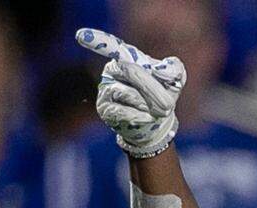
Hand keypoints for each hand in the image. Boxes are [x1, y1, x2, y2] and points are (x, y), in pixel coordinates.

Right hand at [76, 28, 186, 157]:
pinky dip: (139, 115)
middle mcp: (112, 70)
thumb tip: (166, 69)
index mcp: (127, 58)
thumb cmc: (163, 96)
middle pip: (131, 71)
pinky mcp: (104, 109)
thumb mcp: (175, 81)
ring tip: (160, 111)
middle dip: (152, 88)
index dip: (97, 40)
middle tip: (168, 104)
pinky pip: (122, 110)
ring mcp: (105, 89)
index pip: (114, 46)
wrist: (155, 123)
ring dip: (148, 104)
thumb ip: (173, 69)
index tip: (81, 36)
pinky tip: (148, 118)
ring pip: (127, 93)